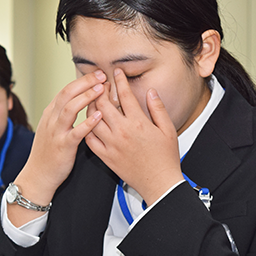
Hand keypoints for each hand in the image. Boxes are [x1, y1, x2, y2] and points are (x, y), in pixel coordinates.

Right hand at [8, 70, 105, 226]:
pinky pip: (76, 132)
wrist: (38, 175)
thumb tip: (77, 99)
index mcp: (50, 113)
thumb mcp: (52, 128)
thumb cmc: (48, 153)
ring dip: (86, 97)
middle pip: (67, 94)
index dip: (82, 80)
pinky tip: (98, 116)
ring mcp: (56, 132)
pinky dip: (87, 123)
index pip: (66, 90)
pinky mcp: (63, 146)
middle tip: (102, 75)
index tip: (98, 74)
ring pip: (70, 109)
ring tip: (101, 89)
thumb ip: (63, 114)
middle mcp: (51, 120)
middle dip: (86, 82)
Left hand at [85, 69, 182, 204]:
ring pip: (92, 120)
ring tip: (93, 101)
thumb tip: (151, 91)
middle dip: (100, 91)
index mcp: (138, 123)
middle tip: (101, 85)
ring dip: (91, 108)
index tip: (116, 72)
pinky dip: (87, 129)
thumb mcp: (168, 130)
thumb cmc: (165, 158)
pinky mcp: (105, 156)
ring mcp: (111, 145)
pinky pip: (89, 139)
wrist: (159, 183)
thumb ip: (158, 108)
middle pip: (103, 105)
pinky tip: (89, 122)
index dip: (119, 80)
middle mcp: (122, 132)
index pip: (125, 95)